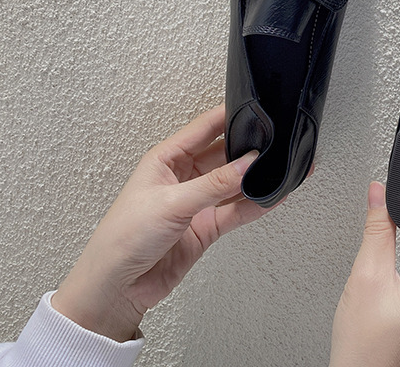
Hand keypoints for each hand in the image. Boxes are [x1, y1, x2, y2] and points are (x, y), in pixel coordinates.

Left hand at [52, 104, 275, 340]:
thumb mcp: (171, 203)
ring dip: (256, 177)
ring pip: (234, 182)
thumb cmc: (123, 238)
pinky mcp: (206, 227)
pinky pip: (236, 210)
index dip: (230, 115)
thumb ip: (214, 184)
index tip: (258, 109)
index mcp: (167, 158)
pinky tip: (274, 197)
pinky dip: (256, 204)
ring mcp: (197, 202)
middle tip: (278, 141)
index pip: (205, 127)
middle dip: (249, 147)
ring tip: (283, 168)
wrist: (116, 289)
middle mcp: (184, 176)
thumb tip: (249, 162)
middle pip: (224, 153)